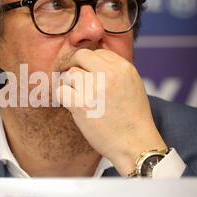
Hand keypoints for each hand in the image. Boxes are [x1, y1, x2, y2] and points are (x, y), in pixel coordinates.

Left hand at [57, 49, 166, 175]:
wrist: (135, 143)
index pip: (99, 52)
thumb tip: (94, 63)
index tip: (90, 74)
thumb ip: (116, 72)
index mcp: (124, 68)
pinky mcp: (81, 105)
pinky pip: (61, 90)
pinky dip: (64, 97)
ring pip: (70, 74)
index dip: (91, 63)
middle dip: (76, 66)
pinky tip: (72, 104)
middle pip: (81, 56)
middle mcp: (109, 74)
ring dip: (71, 85)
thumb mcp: (134, 86)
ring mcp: (94, 89)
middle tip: (76, 79)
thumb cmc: (134, 118)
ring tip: (79, 97)